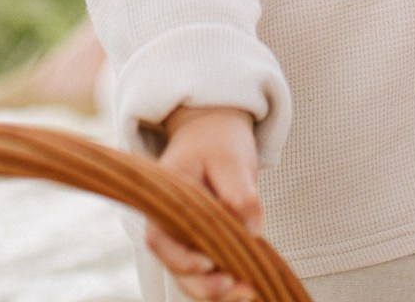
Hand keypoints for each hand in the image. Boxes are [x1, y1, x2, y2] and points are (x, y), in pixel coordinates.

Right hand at [146, 106, 261, 301]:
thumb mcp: (232, 159)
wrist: (213, 130)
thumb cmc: (219, 142)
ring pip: (189, 274)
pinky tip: (247, 286)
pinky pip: (204, 268)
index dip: (182, 259)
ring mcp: (181, 234)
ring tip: (249, 292)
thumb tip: (253, 231)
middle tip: (238, 289)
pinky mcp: (198, 241)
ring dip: (215, 289)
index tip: (209, 265)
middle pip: (174, 265)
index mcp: (164, 199)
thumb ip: (240, 194)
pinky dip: (223, 279)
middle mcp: (166, 222)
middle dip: (203, 285)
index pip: (162, 239)